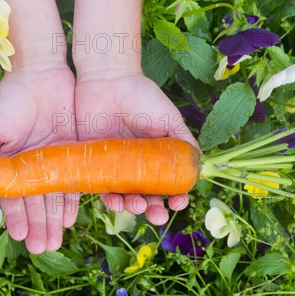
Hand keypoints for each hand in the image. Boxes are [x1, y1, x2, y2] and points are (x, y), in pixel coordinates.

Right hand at [0, 66, 78, 253]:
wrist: (42, 73)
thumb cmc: (12, 98)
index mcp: (11, 163)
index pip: (13, 196)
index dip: (15, 216)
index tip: (17, 235)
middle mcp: (32, 167)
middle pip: (36, 202)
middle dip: (38, 225)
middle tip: (40, 248)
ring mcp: (53, 161)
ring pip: (54, 196)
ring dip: (54, 220)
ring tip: (54, 242)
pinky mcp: (73, 153)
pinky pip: (74, 181)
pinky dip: (72, 200)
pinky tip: (70, 219)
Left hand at [75, 70, 198, 224]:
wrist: (106, 79)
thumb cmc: (141, 95)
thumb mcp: (169, 117)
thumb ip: (184, 140)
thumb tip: (199, 166)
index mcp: (158, 156)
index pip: (169, 184)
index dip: (176, 197)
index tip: (179, 202)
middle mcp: (138, 165)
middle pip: (148, 196)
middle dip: (154, 210)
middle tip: (157, 215)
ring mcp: (116, 165)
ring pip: (125, 196)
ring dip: (132, 207)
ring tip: (135, 206)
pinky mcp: (95, 163)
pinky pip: (101, 187)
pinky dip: (108, 198)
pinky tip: (113, 201)